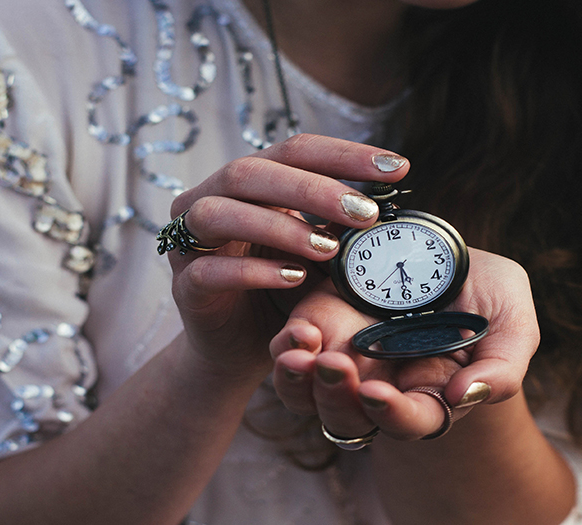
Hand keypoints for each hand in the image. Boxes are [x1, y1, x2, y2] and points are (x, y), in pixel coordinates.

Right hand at [165, 134, 407, 376]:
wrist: (242, 348)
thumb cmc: (283, 289)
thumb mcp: (320, 252)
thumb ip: (341, 224)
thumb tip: (392, 199)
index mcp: (248, 181)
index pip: (294, 150)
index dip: (344, 154)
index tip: (396, 168)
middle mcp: (211, 198)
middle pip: (252, 172)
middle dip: (312, 189)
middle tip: (365, 213)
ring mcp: (191, 242)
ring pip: (222, 213)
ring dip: (281, 227)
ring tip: (330, 249)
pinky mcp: (185, 285)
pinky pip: (210, 271)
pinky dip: (254, 273)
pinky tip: (294, 277)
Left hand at [268, 248, 539, 440]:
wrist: (439, 248)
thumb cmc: (485, 293)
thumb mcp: (512, 322)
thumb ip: (503, 367)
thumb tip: (467, 396)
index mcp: (430, 396)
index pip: (410, 422)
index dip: (392, 415)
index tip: (375, 392)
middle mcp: (382, 387)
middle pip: (348, 418)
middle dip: (335, 399)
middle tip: (332, 366)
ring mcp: (345, 360)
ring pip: (307, 398)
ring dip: (298, 383)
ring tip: (301, 355)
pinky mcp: (316, 328)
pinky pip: (287, 353)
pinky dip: (285, 348)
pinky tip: (298, 334)